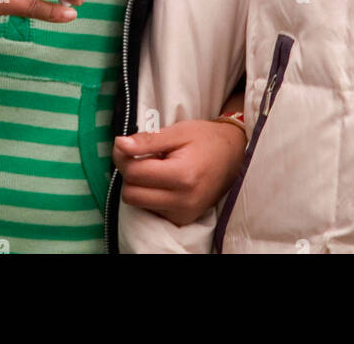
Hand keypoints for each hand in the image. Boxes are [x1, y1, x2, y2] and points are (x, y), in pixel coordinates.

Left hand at [113, 119, 245, 226]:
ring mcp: (183, 214)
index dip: (123, 156)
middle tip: (141, 156)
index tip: (124, 144)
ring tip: (157, 168)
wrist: (233, 156)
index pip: (134, 173)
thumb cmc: (205, 139)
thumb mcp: (178, 132)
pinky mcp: (183, 220)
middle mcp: (183, 201)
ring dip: (139, 185)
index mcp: (182, 176)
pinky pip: (151, 209)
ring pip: (138, 204)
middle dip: (130, 173)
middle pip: (131, 194)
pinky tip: (164, 181)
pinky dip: (150, 195)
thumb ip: (148, 140)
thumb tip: (119, 145)